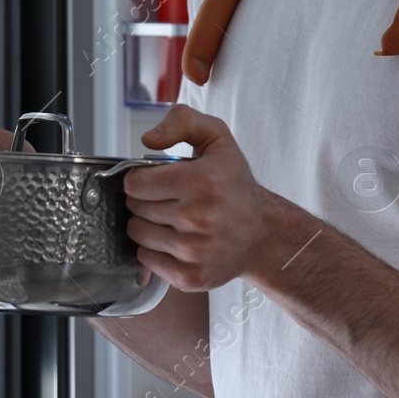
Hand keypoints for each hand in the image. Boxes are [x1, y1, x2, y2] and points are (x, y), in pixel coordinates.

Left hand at [126, 104, 277, 291]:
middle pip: (136, 208)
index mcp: (203, 181)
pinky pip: (147, 260)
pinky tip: (173, 240)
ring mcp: (196, 250)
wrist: (262, 234)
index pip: (137, 183)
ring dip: (147, 225)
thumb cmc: (234, 185)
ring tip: (169, 219)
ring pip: (138, 234)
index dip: (141, 179)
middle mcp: (199, 217)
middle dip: (145, 200)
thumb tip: (148, 140)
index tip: (154, 180)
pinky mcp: (191, 276)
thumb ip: (182, 121)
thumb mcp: (217, 138)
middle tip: (166, 199)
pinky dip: (153, 250)